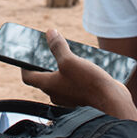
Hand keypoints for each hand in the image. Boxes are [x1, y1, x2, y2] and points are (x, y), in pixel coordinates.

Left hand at [22, 30, 136, 120]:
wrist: (113, 104)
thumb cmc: (89, 84)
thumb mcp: (70, 60)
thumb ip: (57, 47)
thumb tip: (49, 33)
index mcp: (48, 86)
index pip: (28, 76)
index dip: (23, 64)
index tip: (24, 54)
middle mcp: (57, 93)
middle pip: (46, 76)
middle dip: (46, 61)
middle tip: (48, 47)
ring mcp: (70, 96)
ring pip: (62, 78)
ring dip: (64, 66)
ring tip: (69, 51)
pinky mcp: (83, 96)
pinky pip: (76, 82)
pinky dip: (77, 73)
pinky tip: (84, 62)